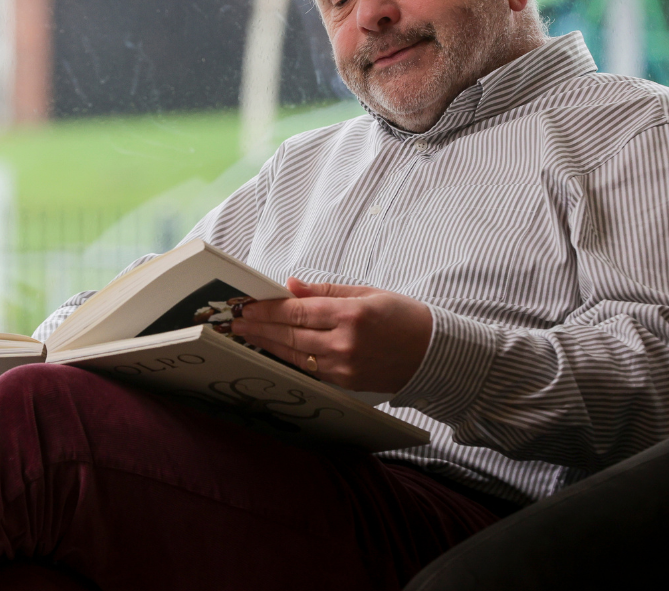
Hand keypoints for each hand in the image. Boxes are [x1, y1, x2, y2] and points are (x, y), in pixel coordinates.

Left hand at [229, 277, 432, 392]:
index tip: (247, 306)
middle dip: (259, 328)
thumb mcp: (367, 293)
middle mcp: (345, 344)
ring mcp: (344, 367)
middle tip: (235, 321)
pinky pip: (309, 369)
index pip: (298, 312)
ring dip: (267, 345)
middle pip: (290, 335)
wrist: (433, 354)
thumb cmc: (403, 317)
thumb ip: (325, 291)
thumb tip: (291, 285)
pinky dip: (287, 358)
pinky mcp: (346, 383)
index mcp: (351, 315)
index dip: (269, 309)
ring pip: (295, 355)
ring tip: (245, 336)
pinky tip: (272, 351)